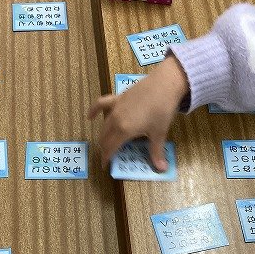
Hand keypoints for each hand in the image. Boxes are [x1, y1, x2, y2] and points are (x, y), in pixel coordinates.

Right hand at [88, 56, 188, 170]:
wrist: (164, 84)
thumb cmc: (162, 111)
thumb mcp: (159, 133)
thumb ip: (156, 151)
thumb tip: (161, 169)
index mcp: (124, 131)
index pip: (110, 148)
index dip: (106, 158)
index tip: (104, 166)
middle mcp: (116, 120)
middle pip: (105, 138)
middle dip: (104, 148)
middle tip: (109, 155)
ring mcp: (115, 108)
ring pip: (104, 125)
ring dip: (103, 135)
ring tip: (105, 142)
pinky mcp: (118, 98)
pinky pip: (101, 104)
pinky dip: (94, 111)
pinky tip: (90, 116)